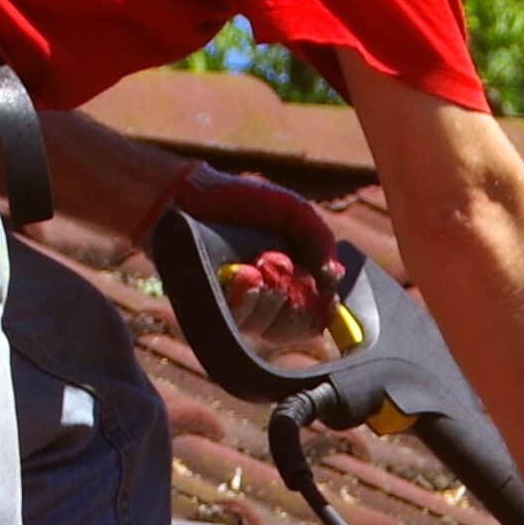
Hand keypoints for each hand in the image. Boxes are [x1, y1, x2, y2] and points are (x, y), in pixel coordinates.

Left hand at [146, 157, 343, 313]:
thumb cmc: (240, 201)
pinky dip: (246, 297)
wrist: (188, 196)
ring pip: (267, 327)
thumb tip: (335, 277)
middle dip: (294, 297)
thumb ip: (321, 240)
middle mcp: (262, 303)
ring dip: (269, 295)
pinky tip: (241, 274)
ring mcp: (236, 311)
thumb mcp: (294, 212)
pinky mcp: (209, 312)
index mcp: (287, 284)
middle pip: (293, 327)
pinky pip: (238, 323)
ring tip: (255, 264)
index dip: (320, 309)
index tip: (322, 292)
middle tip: (279, 264)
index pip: (312, 317)